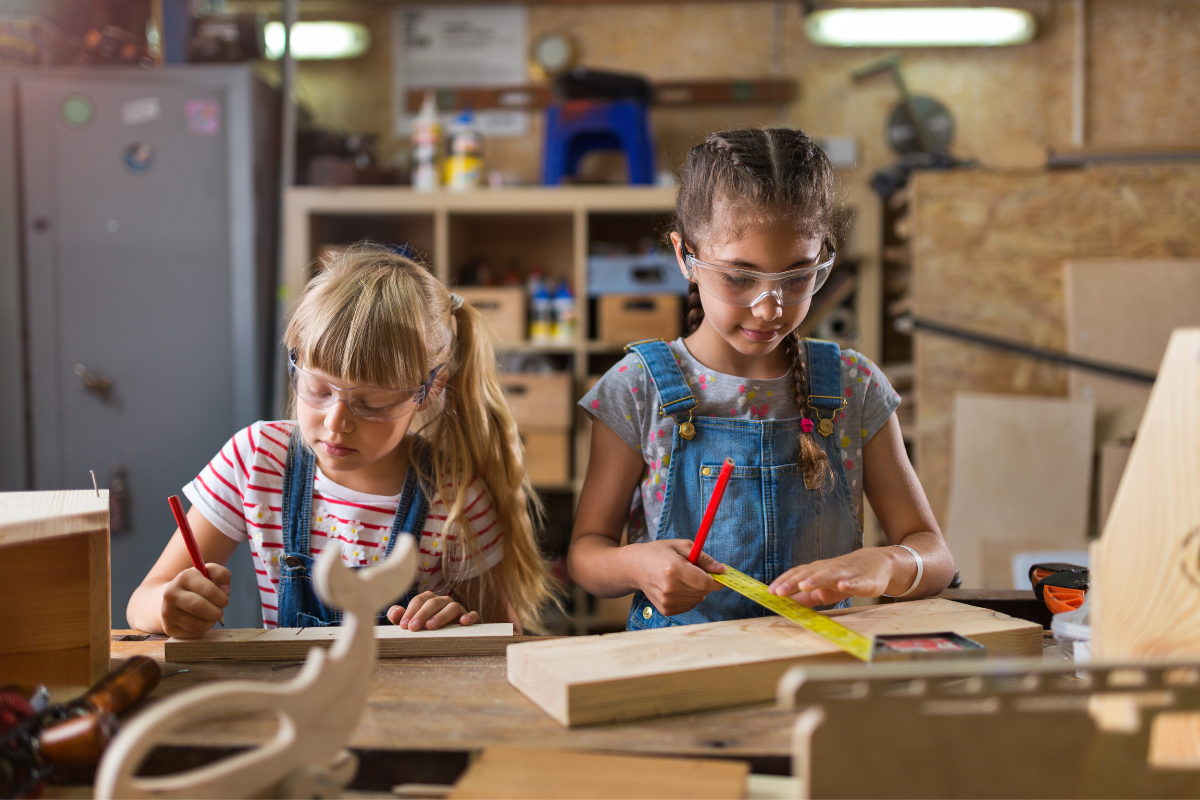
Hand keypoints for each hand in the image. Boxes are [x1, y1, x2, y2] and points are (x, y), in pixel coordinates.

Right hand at [160, 564, 230, 637]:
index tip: (224, 600)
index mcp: (183, 577)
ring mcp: (167, 612)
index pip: (208, 590)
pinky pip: (192, 633)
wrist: (171, 598)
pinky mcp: (169, 628)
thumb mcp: (209, 573)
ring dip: (210, 622)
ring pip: (197, 624)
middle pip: (199, 607)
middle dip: (216, 612)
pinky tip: (201, 622)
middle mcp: (171, 594)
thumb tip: (225, 591)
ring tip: (210, 616)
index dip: (221, 598)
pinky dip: (202, 630)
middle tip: (219, 612)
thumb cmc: (196, 585)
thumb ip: (221, 575)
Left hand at [386, 592, 479, 630]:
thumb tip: (395, 612)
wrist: (445, 638)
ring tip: (431, 626)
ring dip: (441, 616)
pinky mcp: (470, 617)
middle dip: (422, 614)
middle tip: (414, 628)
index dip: (411, 612)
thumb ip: (400, 618)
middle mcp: (443, 601)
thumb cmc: (424, 629)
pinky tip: (463, 622)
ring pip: (452, 607)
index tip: (404, 626)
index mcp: (428, 600)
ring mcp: (457, 609)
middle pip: (433, 603)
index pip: (419, 601)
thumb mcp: (411, 624)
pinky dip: (470, 616)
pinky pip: (473, 614)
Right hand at [629, 539, 724, 616]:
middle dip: (705, 582)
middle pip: (703, 591)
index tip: (718, 575)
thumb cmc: (658, 553)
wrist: (634, 567)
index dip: (716, 580)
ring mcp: (666, 601)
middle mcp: (669, 588)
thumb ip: (703, 558)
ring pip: (697, 600)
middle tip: (694, 571)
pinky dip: (689, 597)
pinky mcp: (665, 609)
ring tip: (682, 578)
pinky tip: (678, 587)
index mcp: (674, 569)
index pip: (705, 582)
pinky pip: (689, 606)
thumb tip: (722, 570)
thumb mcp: (681, 546)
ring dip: (696, 590)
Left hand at [768, 548, 905, 606]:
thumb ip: (807, 597)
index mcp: (819, 571)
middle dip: (794, 582)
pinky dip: (850, 584)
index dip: (784, 582)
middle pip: (810, 574)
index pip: (798, 574)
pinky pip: (857, 582)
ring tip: (804, 585)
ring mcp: (848, 573)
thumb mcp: (824, 588)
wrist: (878, 563)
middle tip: (779, 591)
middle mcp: (830, 569)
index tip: (770, 592)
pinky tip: (843, 586)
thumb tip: (787, 605)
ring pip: (831, 575)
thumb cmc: (847, 576)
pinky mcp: (866, 580)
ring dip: (817, 579)